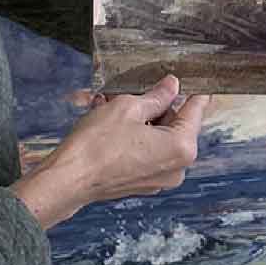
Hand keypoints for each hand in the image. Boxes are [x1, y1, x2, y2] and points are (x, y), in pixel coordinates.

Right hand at [13, 74, 211, 230]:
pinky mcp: (143, 184)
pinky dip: (134, 137)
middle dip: (155, 106)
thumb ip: (156, 96)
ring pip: (158, 138)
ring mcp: (160, 179)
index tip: (195, 81)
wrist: (69, 180)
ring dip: (141, 120)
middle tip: (133, 91)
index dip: (194, 91)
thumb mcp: (128, 107)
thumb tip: (171, 87)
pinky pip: (146, 153)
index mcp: (181, 147)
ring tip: (112, 105)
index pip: (196, 111)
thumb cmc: (96, 146)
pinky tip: (111, 124)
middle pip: (176, 125)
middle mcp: (177, 168)